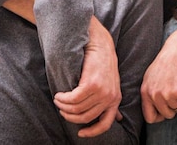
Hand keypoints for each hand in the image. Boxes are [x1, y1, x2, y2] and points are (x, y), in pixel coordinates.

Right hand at [53, 18, 121, 137]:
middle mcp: (110, 97)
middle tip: (61, 108)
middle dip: (70, 115)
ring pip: (76, 108)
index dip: (92, 132)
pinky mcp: (91, 84)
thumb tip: (118, 118)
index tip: (80, 133)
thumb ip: (112, 101)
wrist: (100, 44)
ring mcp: (102, 91)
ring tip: (58, 99)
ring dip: (63, 106)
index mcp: (115, 99)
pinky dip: (63, 98)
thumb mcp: (111, 84)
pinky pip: (73, 99)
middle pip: (85, 117)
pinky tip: (60, 94)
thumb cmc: (103, 63)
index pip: (105, 124)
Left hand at [140, 34, 176, 122]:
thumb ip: (150, 93)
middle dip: (174, 107)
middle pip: (167, 115)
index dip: (159, 116)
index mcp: (146, 92)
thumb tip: (153, 111)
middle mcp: (155, 95)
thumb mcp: (150, 77)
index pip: (149, 117)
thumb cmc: (167, 62)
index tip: (166, 110)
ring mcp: (168, 94)